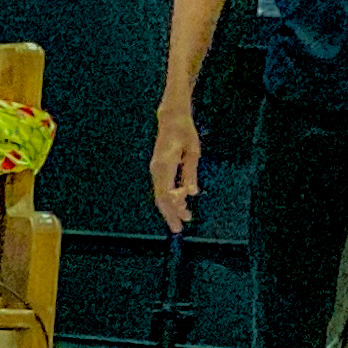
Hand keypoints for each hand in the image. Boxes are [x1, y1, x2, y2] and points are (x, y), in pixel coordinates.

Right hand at [150, 107, 201, 231]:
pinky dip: (168, 199)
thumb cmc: (184, 133)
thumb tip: (192, 193)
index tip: (187, 212)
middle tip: (179, 228)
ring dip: (169, 208)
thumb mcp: (192, 152)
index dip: (175, 206)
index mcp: (165, 165)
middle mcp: (157, 169)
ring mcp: (155, 169)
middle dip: (170, 214)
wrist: (170, 118)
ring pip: (160, 194)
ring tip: (180, 220)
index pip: (167, 192)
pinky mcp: (157, 168)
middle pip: (160, 197)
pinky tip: (177, 205)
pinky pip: (161, 187)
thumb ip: (190, 173)